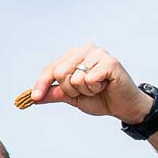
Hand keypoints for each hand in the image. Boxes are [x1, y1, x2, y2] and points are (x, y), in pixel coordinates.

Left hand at [26, 44, 151, 123]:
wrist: (123, 106)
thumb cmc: (100, 98)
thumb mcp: (72, 97)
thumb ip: (55, 93)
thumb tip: (33, 97)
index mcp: (74, 55)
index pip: (51, 68)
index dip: (42, 84)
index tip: (35, 97)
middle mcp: (85, 50)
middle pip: (60, 72)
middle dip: (71, 89)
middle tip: (87, 90)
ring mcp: (98, 54)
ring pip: (75, 77)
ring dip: (86, 90)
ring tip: (98, 87)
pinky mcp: (110, 62)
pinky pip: (90, 79)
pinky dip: (96, 88)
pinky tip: (105, 85)